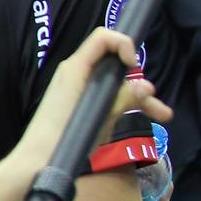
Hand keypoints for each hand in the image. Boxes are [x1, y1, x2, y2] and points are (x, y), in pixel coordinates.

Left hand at [15, 28, 169, 171]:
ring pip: (116, 84)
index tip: (134, 66)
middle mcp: (77, 74)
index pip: (103, 38)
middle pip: (114, 63)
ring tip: (163, 115)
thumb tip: (146, 87)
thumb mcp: (98, 117)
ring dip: (139, 97)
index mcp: (76, 69)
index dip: (123, 44)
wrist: (36, 161)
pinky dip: (126, 105)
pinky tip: (144, 118)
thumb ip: (123, 99)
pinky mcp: (81, 104)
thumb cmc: (63, 137)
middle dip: (139, 78)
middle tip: (154, 97)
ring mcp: (79, 89)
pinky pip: (109, 97)